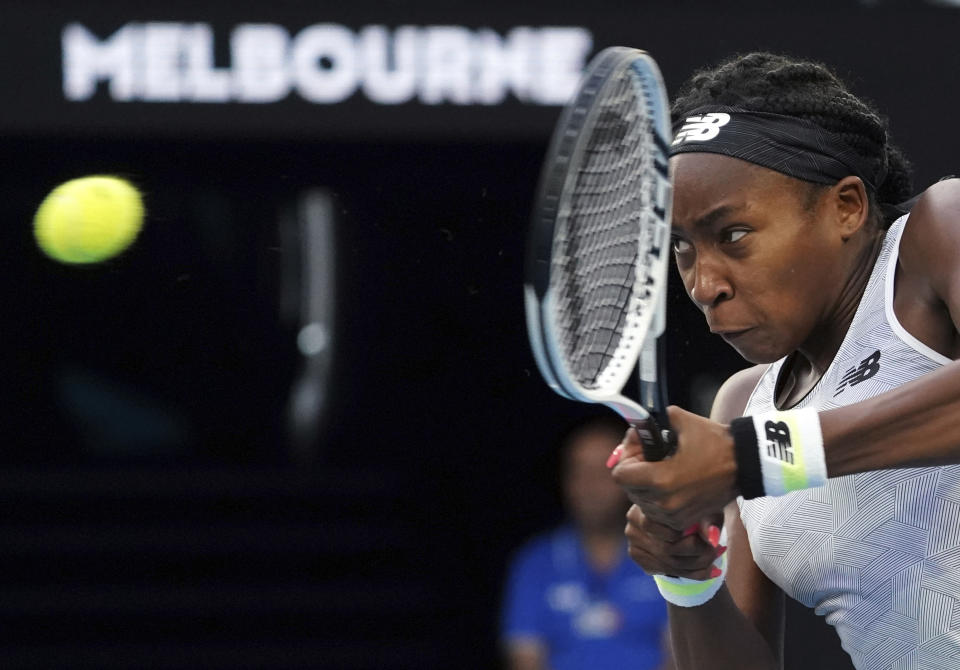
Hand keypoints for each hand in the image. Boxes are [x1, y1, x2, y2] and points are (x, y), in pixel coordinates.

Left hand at [610, 405, 738, 530]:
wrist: (746, 464)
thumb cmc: (716, 442)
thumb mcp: (682, 422)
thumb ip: (653, 423)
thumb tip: (638, 424)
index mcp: (660, 479)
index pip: (620, 475)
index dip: (626, 458)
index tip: (640, 449)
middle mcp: (664, 502)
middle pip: (629, 489)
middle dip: (635, 470)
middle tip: (650, 455)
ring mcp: (674, 515)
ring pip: (641, 502)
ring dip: (645, 486)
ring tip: (662, 468)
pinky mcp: (683, 521)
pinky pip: (656, 512)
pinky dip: (657, 499)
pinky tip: (670, 483)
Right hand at [624, 505, 724, 579]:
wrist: (676, 508)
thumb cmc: (694, 505)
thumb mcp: (706, 508)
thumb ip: (710, 521)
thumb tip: (713, 540)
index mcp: (647, 505)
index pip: (670, 533)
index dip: (695, 543)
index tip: (717, 543)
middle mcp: (633, 522)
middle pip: (667, 550)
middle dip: (699, 557)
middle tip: (720, 553)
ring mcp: (632, 540)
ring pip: (667, 563)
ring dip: (696, 568)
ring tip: (717, 563)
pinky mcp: (636, 554)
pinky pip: (662, 570)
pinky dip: (689, 574)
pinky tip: (707, 570)